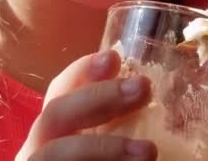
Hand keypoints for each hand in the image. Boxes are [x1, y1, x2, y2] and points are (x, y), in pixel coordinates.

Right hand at [15, 50, 156, 160]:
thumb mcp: (109, 150)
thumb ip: (121, 134)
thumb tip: (169, 118)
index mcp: (54, 136)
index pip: (60, 95)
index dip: (82, 72)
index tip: (115, 57)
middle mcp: (37, 154)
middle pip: (54, 117)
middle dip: (97, 98)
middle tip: (142, 88)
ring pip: (51, 156)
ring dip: (100, 148)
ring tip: (148, 150)